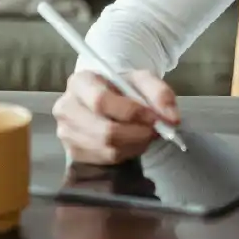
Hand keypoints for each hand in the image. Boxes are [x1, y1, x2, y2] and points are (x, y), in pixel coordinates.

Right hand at [52, 69, 179, 164]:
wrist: (107, 97)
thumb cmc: (122, 86)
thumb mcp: (143, 80)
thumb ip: (161, 94)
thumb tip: (172, 119)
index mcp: (79, 82)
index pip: (101, 102)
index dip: (131, 113)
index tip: (154, 118)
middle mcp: (66, 108)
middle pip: (104, 131)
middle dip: (137, 134)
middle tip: (156, 130)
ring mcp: (66, 133)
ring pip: (106, 148)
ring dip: (135, 144)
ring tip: (146, 134)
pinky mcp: (73, 152)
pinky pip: (105, 159)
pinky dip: (127, 153)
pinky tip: (134, 142)